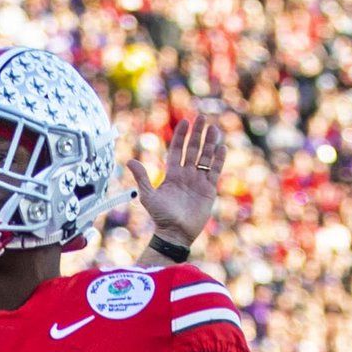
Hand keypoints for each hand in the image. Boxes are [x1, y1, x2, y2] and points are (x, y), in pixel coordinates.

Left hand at [127, 113, 225, 251]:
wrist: (175, 233)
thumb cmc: (161, 217)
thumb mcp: (148, 196)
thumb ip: (142, 178)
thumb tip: (130, 161)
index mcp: (172, 174)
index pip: (177, 150)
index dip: (181, 136)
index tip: (185, 122)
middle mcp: (186, 175)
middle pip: (193, 150)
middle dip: (198, 134)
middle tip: (202, 118)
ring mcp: (198, 182)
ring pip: (205, 158)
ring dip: (209, 143)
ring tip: (214, 129)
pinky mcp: (208, 190)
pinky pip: (214, 172)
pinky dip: (218, 160)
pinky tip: (221, 147)